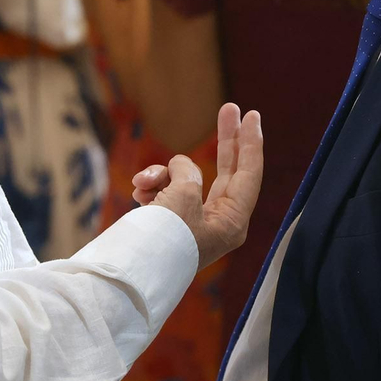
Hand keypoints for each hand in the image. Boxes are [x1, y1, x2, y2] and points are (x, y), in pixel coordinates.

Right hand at [133, 103, 263, 268]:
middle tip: (228, 108)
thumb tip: (181, 169)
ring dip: (163, 173)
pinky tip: (139, 192)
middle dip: (223, 141)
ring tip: (143, 181)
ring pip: (186, 180)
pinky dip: (153, 188)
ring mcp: (194, 223)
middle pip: (227, 171)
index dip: (250, 142)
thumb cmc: (164, 237)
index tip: (252, 114)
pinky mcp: (171, 225)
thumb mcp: (183, 195)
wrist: (129, 272)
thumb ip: (189, 173)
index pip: (249, 173)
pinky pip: (167, 194)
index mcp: (232, 221)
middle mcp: (218, 222)